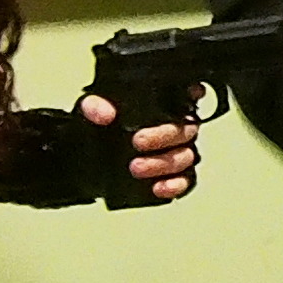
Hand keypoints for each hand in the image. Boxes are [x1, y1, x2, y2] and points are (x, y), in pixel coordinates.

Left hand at [76, 87, 198, 203]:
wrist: (89, 160)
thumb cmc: (100, 130)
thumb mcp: (93, 111)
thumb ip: (95, 106)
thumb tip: (104, 114)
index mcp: (162, 106)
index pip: (187, 95)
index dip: (193, 95)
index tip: (188, 95)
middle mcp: (176, 127)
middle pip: (186, 130)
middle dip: (163, 137)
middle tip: (138, 142)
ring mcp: (178, 152)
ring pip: (186, 156)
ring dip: (164, 163)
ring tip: (137, 168)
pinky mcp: (175, 176)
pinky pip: (186, 180)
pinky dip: (175, 185)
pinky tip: (158, 188)